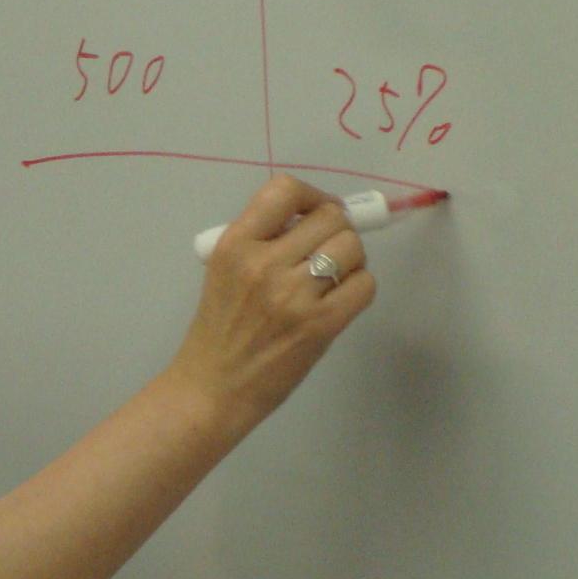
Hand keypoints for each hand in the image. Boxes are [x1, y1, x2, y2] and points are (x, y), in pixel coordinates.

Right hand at [166, 174, 378, 429]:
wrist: (213, 388)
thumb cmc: (219, 329)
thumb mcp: (224, 271)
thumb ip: (262, 241)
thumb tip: (314, 220)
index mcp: (235, 244)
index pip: (285, 191)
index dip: (312, 196)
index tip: (316, 213)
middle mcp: (264, 263)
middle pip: (331, 218)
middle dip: (337, 230)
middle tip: (328, 251)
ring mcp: (293, 295)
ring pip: (352, 248)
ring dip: (351, 259)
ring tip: (333, 278)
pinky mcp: (320, 325)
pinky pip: (364, 285)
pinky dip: (359, 288)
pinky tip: (340, 300)